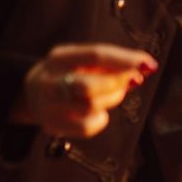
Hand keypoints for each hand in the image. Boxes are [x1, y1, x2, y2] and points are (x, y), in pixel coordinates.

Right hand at [16, 43, 155, 137]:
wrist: (31, 94)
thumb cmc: (70, 73)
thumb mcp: (83, 60)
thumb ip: (112, 63)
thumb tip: (144, 68)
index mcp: (59, 57)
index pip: (95, 55)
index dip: (125, 60)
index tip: (149, 64)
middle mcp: (49, 81)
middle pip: (88, 86)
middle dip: (117, 84)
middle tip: (132, 81)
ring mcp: (48, 106)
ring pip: (89, 106)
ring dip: (112, 99)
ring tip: (114, 94)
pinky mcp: (53, 125)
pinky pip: (87, 127)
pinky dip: (101, 119)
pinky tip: (98, 112)